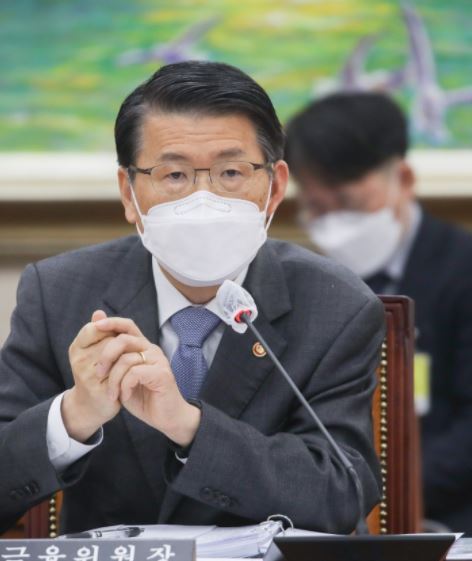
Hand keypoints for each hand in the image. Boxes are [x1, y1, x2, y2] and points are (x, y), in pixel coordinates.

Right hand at [63, 310, 120, 441]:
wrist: (89, 406)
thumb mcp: (92, 351)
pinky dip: (131, 371)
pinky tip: (135, 372)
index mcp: (76, 349)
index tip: (116, 337)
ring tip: (133, 360)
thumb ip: (97, 332)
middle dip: (121, 345)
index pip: (94, 328)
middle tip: (128, 350)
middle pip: (109, 341)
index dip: (108, 330)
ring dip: (128, 357)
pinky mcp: (102, 390)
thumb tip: (99, 312)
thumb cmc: (94, 373)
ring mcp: (90, 377)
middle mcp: (80, 362)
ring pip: (118, 357)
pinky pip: (123, 374)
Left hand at [94, 317, 200, 446]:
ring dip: (113, 379)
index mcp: (142, 347)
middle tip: (98, 374)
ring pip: (126, 359)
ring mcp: (158, 361)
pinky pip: (135, 373)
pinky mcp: (162, 374)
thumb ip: (111, 360)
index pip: (127, 325)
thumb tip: (98, 337)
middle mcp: (151, 350)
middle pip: (123, 339)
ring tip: (112, 394)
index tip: (95, 326)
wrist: (166, 417)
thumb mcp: (121, 378)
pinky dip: (125, 386)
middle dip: (106, 356)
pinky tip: (125, 396)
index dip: (111, 322)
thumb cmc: (143, 397)